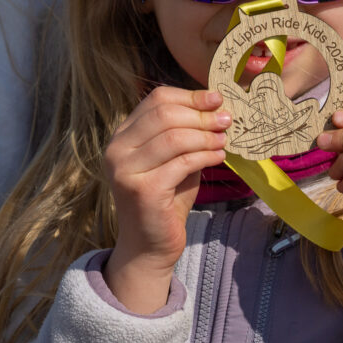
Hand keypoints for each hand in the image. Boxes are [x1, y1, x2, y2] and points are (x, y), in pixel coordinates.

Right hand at [103, 87, 229, 312]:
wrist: (150, 246)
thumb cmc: (166, 200)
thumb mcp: (175, 159)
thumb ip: (186, 133)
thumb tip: (216, 106)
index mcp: (121, 136)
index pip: (155, 100)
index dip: (189, 96)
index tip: (216, 98)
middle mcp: (116, 150)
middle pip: (164, 114)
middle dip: (201, 114)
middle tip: (226, 119)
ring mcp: (125, 170)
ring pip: (173, 137)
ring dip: (205, 135)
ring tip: (225, 138)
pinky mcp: (143, 190)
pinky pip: (181, 162)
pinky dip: (204, 156)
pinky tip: (218, 156)